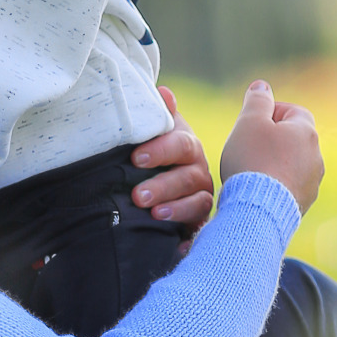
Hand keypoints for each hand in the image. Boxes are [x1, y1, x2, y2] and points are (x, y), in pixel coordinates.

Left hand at [130, 87, 214, 234]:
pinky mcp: (199, 220)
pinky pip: (200, 227)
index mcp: (186, 145)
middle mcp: (197, 170)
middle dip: (163, 185)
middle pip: (188, 176)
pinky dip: (190, 237)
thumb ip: (159, 116)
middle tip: (137, 196)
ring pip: (196, 201)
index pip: (180, 144)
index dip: (161, 150)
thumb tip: (163, 91)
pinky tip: (179, 244)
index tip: (136, 159)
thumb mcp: (155, 133)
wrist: (160, 184)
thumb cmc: (153, 153)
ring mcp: (201, 195)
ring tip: (153, 215)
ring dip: (175, 209)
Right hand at [219, 80, 323, 214]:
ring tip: (250, 170)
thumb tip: (262, 86)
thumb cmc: (252, 161)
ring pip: (293, 164)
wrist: (257, 209)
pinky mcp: (304, 203)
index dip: (270, 113)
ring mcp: (312, 182)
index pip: (293, 111)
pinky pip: (289, 186)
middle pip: (293, 138)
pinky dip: (276, 183)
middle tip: (247, 146)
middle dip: (272, 139)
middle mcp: (316, 156)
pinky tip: (257, 188)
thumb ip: (257, 101)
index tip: (252, 123)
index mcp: (306, 132)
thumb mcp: (249, 122)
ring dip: (275, 163)